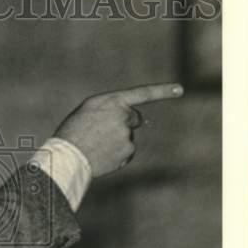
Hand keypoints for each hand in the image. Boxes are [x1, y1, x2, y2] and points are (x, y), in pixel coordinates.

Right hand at [54, 82, 183, 176]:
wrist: (67, 156)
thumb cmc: (73, 132)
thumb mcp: (88, 111)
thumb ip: (111, 109)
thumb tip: (134, 120)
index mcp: (113, 101)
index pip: (142, 94)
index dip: (162, 91)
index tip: (180, 90)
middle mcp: (124, 116)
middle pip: (133, 119)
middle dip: (124, 124)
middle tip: (100, 132)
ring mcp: (127, 136)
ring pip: (127, 138)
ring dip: (115, 142)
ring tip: (94, 146)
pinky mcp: (127, 153)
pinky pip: (125, 153)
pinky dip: (115, 155)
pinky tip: (100, 156)